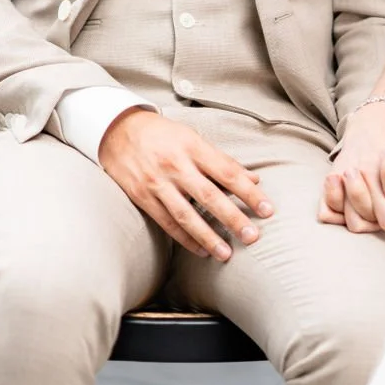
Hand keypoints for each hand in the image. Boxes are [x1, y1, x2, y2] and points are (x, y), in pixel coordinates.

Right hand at [99, 110, 271, 260]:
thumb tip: (253, 179)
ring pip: (187, 215)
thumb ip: (222, 160)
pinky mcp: (142, 197)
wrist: (117, 130)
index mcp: (193, 147)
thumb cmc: (163, 134)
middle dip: (233, 218)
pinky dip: (185, 239)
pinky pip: (167, 223)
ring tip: (227, 254)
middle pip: (210, 196)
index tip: (267, 210)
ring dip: (208, 237)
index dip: (249, 193)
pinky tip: (201, 250)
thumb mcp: (193, 138)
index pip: (228, 173)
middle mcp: (176, 165)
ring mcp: (157, 183)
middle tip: (253, 237)